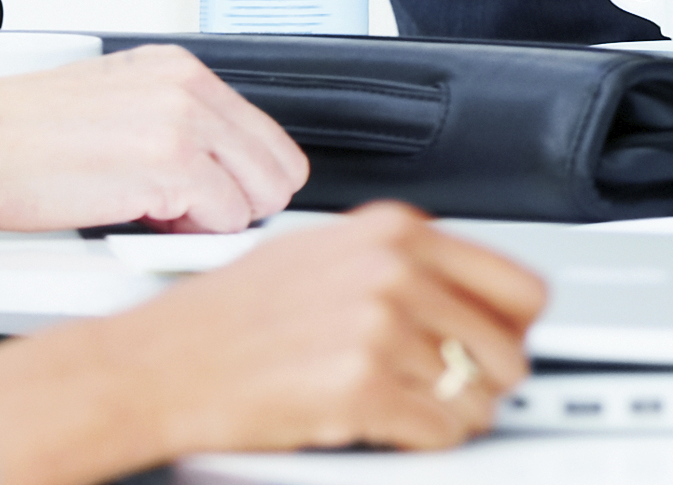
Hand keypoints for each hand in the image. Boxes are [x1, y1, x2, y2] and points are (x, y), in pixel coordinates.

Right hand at [0, 44, 308, 232]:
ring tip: (157, 217)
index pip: (265, 136)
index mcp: (179, 69)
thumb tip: (215, 167)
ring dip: (214, 222)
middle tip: (187, 218)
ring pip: (260, 199)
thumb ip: (171, 124)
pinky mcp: (169, 163)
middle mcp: (190, 87)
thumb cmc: (18, 134)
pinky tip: (144, 223)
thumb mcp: (115, 103)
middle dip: (241, 206)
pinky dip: (190, 237)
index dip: (243, 182)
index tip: (216, 200)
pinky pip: (224, 220)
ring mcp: (183, 123)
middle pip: (279, 169)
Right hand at [0, 203, 546, 483]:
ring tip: (416, 412)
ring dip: (455, 415)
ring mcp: (380, 326)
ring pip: (477, 393)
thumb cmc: (222, 318)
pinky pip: (441, 430)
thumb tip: (464, 295)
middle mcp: (394, 269)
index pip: (517, 282)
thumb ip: (398, 267)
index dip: (517, 328)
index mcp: (393, 231)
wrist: (154, 364)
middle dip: (489, 379)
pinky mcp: (362, 385)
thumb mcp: (320, 257)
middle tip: (463, 393)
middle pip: (507, 344)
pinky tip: (395, 430)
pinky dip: (429, 441)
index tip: (508, 346)